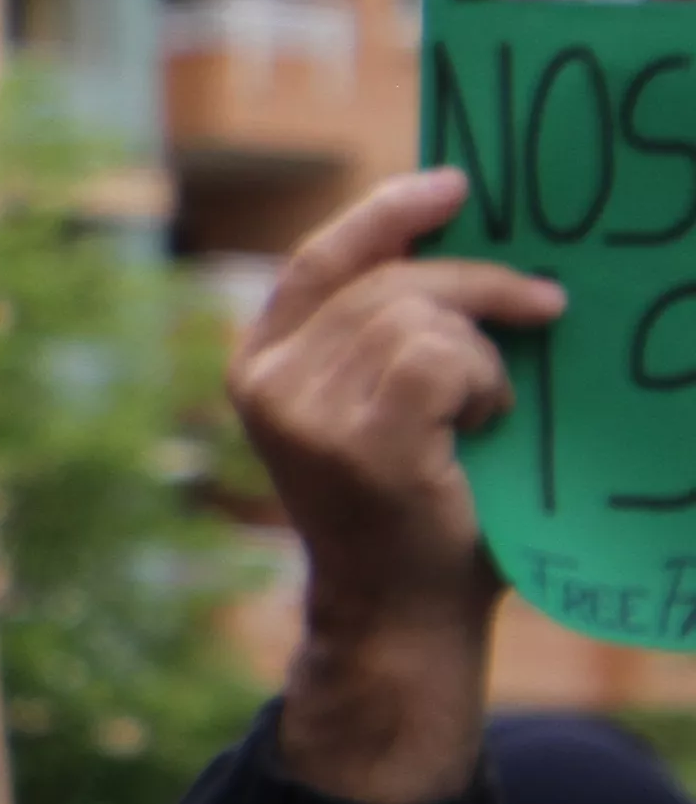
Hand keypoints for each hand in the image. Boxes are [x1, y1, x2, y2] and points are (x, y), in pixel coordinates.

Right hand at [234, 170, 561, 803]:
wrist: (406, 618)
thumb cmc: (418, 510)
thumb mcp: (381, 405)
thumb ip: (386, 335)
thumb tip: (459, 237)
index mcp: (260, 366)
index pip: (320, 261)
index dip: (387, 215)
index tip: (458, 185)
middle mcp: (266, 383)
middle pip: (383, 282)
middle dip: (475, 284)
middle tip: (544, 302)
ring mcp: (304, 414)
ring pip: (416, 318)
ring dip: (482, 352)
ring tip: (489, 407)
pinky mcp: (357, 443)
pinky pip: (440, 361)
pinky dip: (484, 382)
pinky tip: (486, 423)